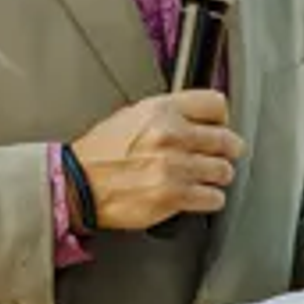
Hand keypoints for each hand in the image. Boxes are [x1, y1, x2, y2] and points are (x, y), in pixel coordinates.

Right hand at [73, 90, 240, 231]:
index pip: (215, 104)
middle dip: (226, 150)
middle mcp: (172, 135)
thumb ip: (169, 114)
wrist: (76, 184)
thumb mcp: (132, 116)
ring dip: (217, 177)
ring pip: (224, 171)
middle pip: (227, 140)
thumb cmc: (100, 154)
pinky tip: (198, 196)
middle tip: (220, 156)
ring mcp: (175, 166)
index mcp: (162, 110)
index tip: (219, 127)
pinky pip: (214, 198)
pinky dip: (210, 199)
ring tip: (204, 178)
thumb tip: (198, 119)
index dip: (221, 119)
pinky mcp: (173, 196)